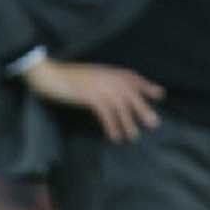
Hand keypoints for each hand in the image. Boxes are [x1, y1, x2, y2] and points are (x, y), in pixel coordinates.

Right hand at [21, 57, 164, 142]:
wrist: (50, 74)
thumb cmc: (70, 77)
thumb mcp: (93, 76)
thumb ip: (107, 81)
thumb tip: (120, 92)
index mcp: (110, 72)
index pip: (133, 78)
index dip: (147, 86)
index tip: (160, 95)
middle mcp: (109, 77)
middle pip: (131, 94)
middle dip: (143, 108)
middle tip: (154, 124)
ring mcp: (100, 86)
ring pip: (121, 106)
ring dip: (128, 122)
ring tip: (133, 137)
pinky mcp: (90, 96)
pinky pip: (106, 113)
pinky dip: (112, 126)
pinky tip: (114, 136)